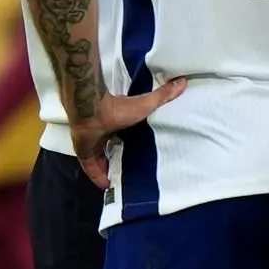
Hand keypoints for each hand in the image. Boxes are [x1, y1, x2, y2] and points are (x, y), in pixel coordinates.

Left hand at [72, 78, 187, 188]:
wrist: (93, 112)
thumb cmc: (118, 109)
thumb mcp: (145, 104)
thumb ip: (162, 95)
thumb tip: (183, 81)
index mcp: (119, 123)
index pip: (126, 137)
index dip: (132, 146)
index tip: (142, 156)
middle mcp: (105, 134)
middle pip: (114, 150)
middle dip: (121, 161)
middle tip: (133, 175)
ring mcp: (93, 144)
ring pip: (102, 161)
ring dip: (110, 170)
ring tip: (123, 184)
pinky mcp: (85, 153)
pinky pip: (91, 169)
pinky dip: (98, 178)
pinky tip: (107, 187)